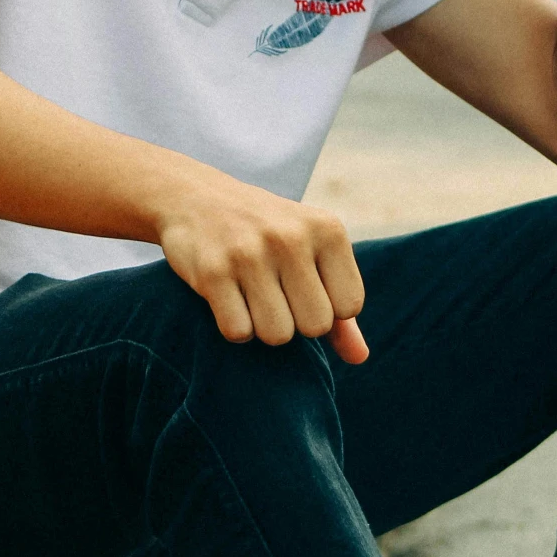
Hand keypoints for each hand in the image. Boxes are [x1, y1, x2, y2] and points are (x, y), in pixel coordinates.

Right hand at [154, 169, 368, 363]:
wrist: (196, 198)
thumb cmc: (268, 233)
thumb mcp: (312, 251)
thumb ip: (340, 303)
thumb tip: (359, 358)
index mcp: (327, 229)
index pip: (350, 305)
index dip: (329, 309)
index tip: (307, 288)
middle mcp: (291, 237)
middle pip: (316, 325)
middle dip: (297, 323)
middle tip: (277, 294)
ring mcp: (250, 254)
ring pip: (277, 335)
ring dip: (264, 327)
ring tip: (253, 295)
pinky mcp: (213, 272)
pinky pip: (238, 333)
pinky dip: (234, 326)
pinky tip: (229, 297)